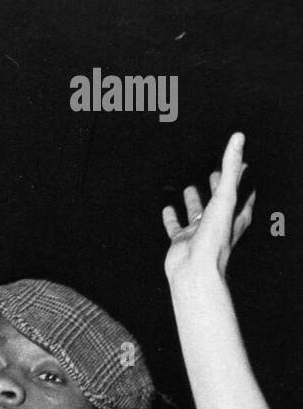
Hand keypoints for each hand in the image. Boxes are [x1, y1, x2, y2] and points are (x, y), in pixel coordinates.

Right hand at [163, 132, 255, 285]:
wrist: (194, 270)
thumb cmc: (214, 238)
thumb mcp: (225, 197)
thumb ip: (230, 167)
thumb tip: (238, 137)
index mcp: (234, 215)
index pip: (242, 192)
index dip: (242, 179)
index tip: (242, 165)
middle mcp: (218, 224)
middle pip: (220, 201)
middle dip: (218, 187)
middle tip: (215, 172)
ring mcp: (199, 233)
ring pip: (197, 213)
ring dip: (194, 202)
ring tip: (189, 187)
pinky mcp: (181, 242)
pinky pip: (175, 227)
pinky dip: (171, 218)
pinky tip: (166, 208)